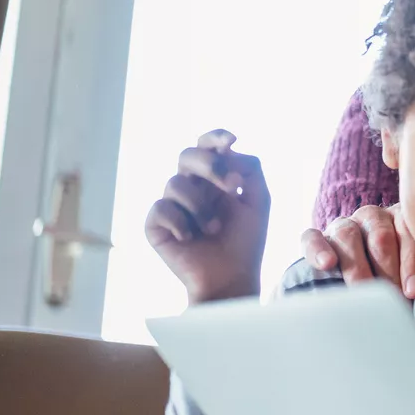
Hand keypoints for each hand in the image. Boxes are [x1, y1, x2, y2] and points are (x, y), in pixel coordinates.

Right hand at [143, 131, 269, 304]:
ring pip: (175, 183)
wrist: (231, 276)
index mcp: (214, 179)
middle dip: (210, 165)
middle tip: (232, 186)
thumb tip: (228, 149)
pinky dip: (180, 222)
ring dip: (201, 207)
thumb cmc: (246, 240)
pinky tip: (191, 238)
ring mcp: (172, 206)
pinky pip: (160, 208)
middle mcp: (191, 188)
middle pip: (187, 155)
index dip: (215, 138)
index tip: (232, 141)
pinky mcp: (155, 225)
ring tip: (214, 229)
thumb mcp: (259, 200)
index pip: (207, 146)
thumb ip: (251, 169)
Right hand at [298, 202, 414, 299]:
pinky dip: (318, 250)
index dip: (412, 263)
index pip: (409, 234)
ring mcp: (344, 225)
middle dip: (387, 270)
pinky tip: (327, 264)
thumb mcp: (413, 272)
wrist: (364, 278)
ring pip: (348, 235)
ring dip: (357, 266)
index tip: (414, 292)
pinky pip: (312, 237)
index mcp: (403, 219)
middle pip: (380, 236)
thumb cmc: (398, 277)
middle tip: (390, 297)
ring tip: (362, 289)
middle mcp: (373, 217)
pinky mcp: (317, 237)